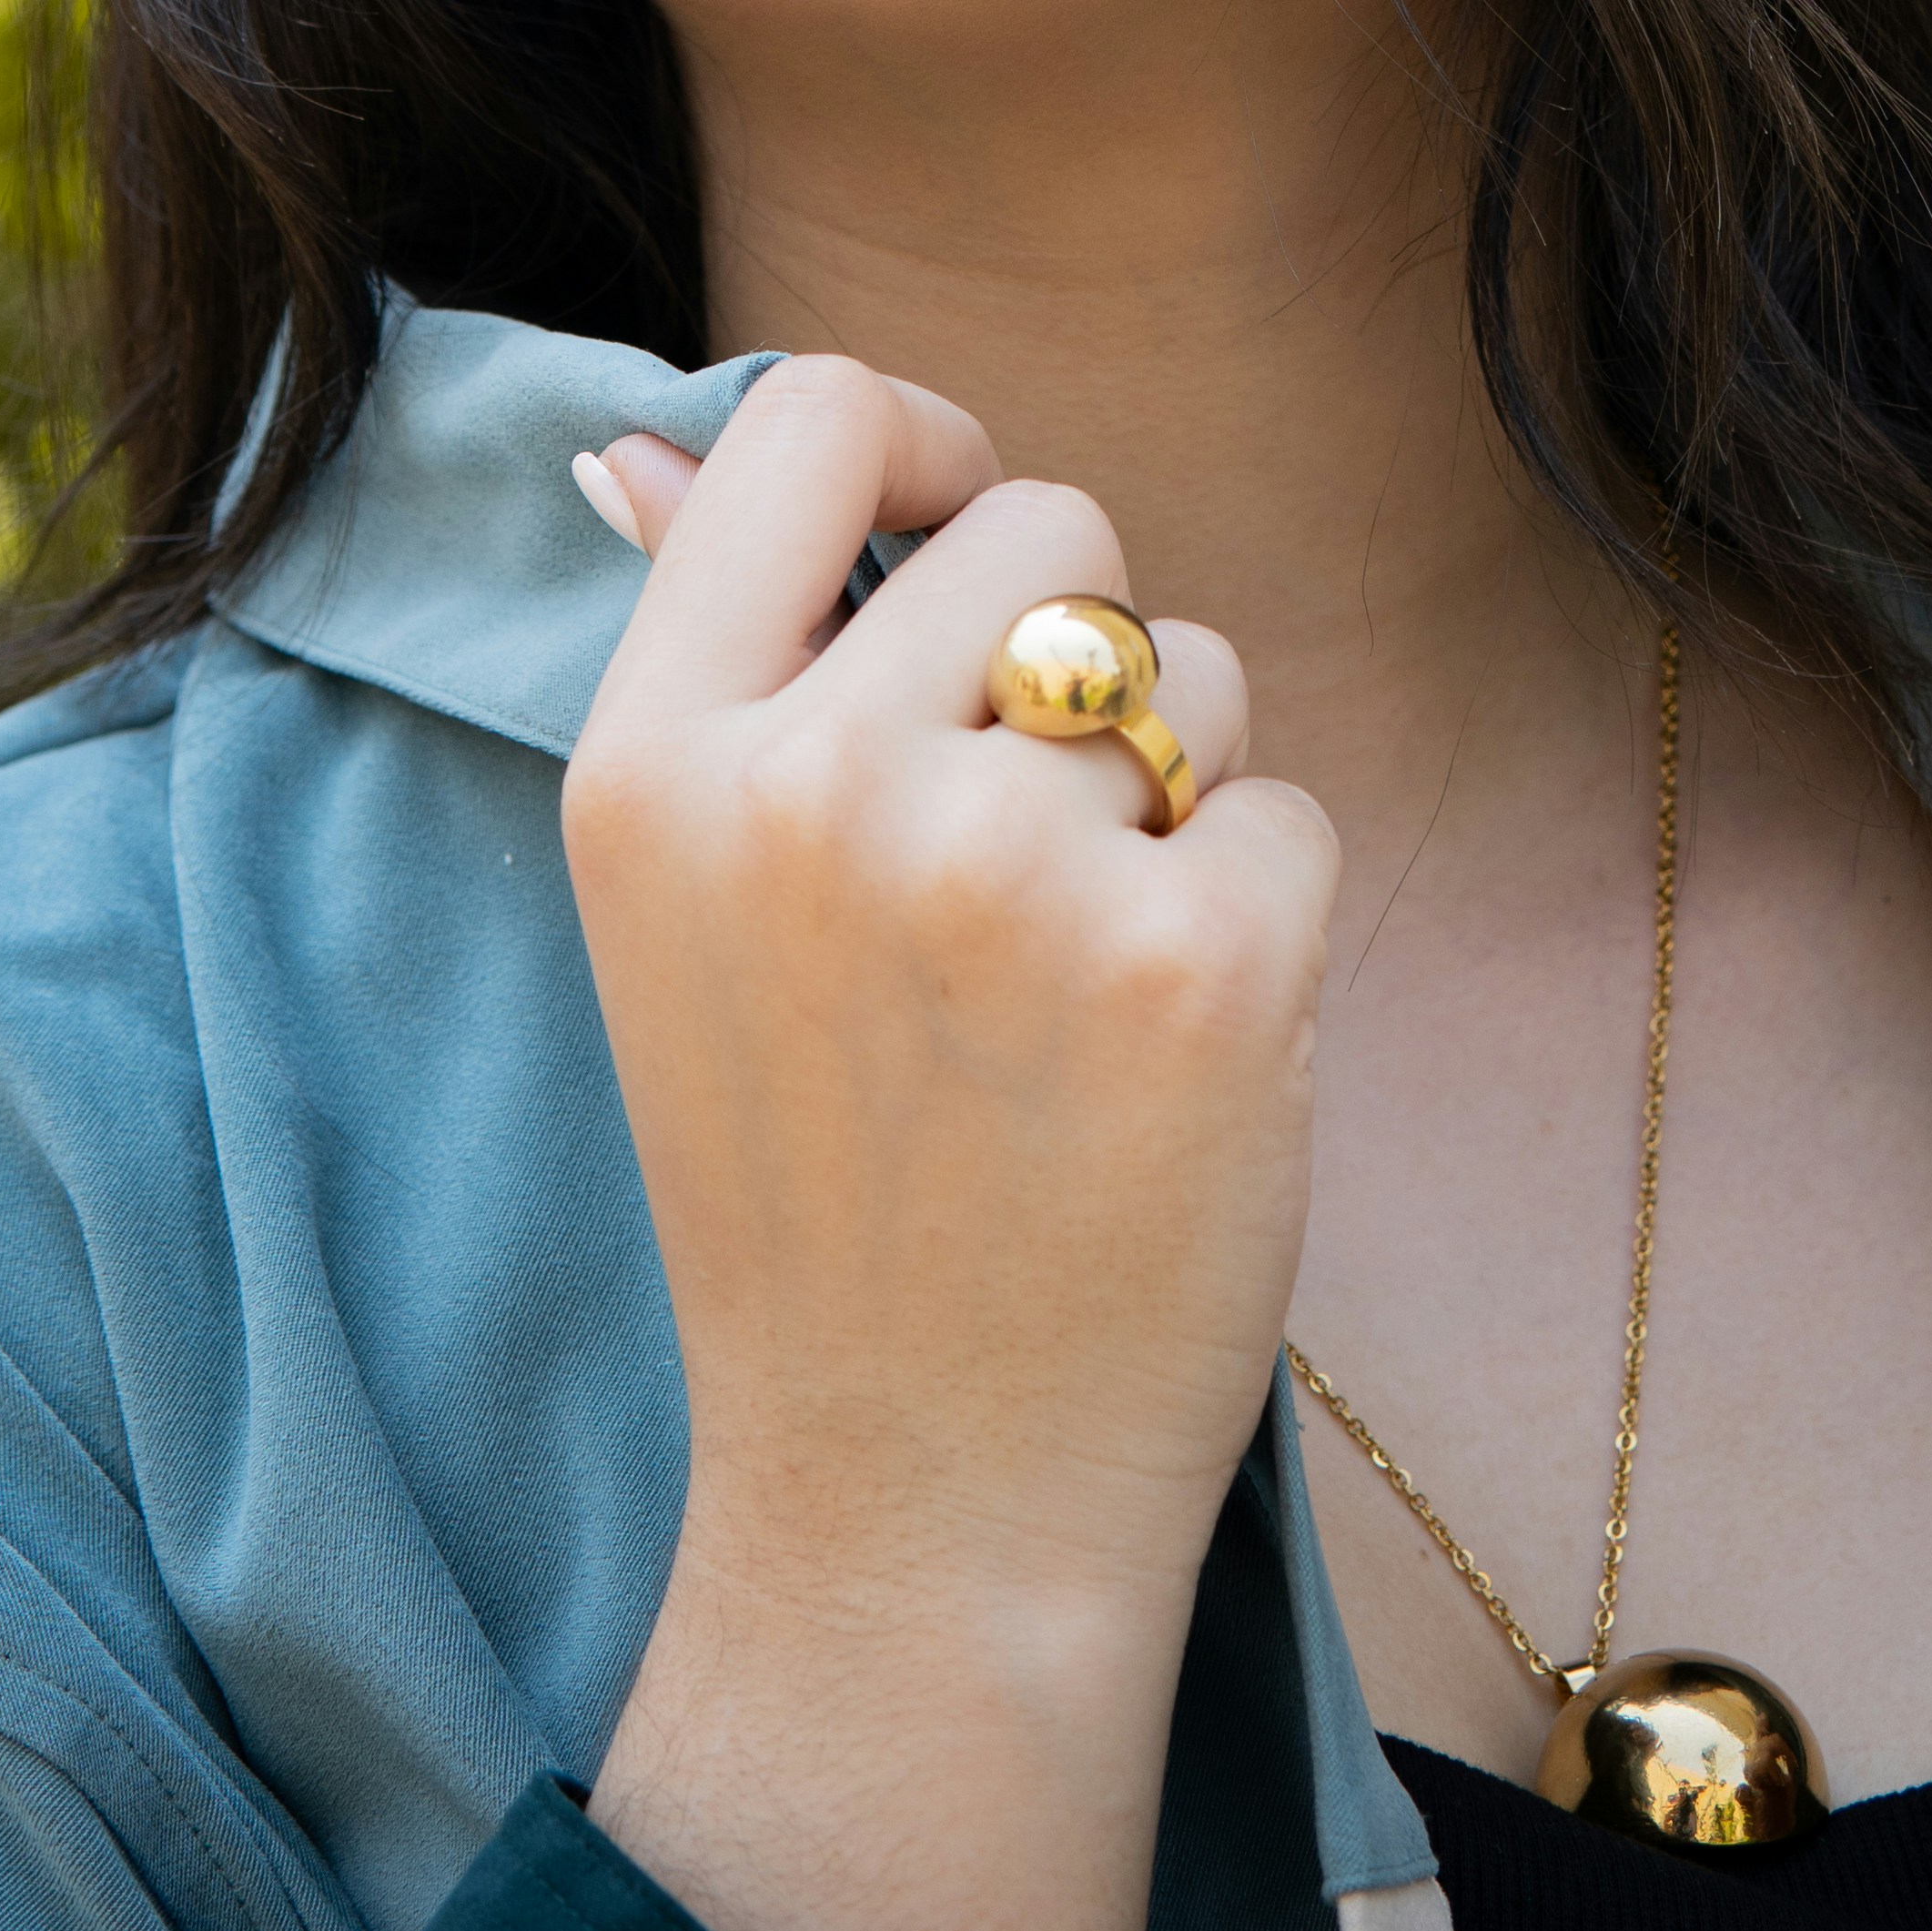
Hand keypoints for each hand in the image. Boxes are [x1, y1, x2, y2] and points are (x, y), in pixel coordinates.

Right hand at [567, 357, 1337, 1930]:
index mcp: (658, 763)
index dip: (922, 446)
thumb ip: (704, 664)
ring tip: (1068, 993)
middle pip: (1051, 529)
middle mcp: (818, 790)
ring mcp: (1013, 874)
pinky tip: (1166, 1066)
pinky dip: (1261, 922)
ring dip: (1170, 797)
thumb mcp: (674, 917)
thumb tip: (645, 442)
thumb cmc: (811, 1191)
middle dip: (1072, 665)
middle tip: (1009, 876)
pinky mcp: (1203, 964)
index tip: (953, 533)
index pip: (813, 418)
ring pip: (1188, 669)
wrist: (912, 1512)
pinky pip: (1286, 810)